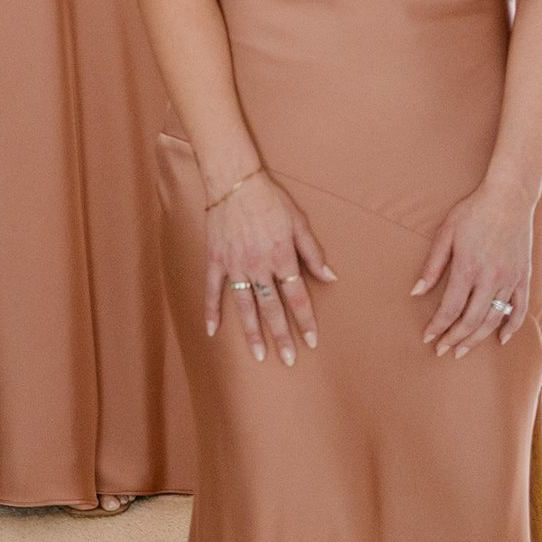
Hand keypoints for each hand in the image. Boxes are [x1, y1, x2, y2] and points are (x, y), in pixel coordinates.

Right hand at [203, 168, 336, 365]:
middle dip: (282, 335)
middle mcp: (259, 266)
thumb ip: (313, 252)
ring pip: (245, 305)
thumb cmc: (270, 199)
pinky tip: (212, 330)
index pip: (297, 296)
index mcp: (282, 257)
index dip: (306, 320)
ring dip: (253, 332)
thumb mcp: (299, 222)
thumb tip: (330, 277)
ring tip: (259, 354)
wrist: (234, 181)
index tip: (312, 341)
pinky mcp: (216, 260)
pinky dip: (211, 310)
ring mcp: (235, 265)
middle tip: (289, 360)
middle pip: (272, 308)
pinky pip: (213, 290)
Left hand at [413, 177, 538, 354]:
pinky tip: (501, 339)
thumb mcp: (446, 233)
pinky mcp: (523, 277)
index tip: (428, 338)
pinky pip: (519, 309)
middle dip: (455, 339)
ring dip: (478, 338)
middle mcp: (491, 278)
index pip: (450, 308)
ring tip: (463, 349)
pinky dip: (511, 327)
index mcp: (468, 268)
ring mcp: (510, 280)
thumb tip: (416, 292)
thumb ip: (432, 265)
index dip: (438, 327)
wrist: (509, 199)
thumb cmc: (474, 212)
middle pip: (471, 320)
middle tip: (442, 350)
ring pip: (494, 319)